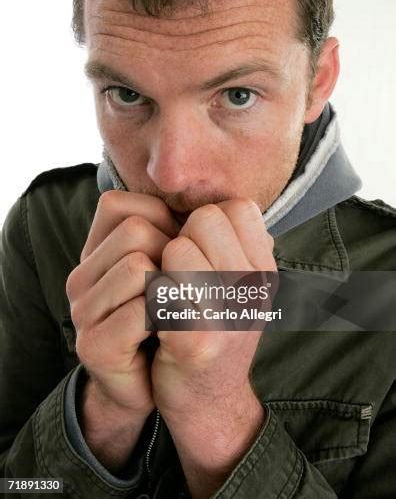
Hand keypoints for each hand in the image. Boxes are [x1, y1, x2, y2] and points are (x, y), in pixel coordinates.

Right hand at [65, 190, 177, 467]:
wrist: (171, 387)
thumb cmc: (178, 317)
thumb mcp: (177, 266)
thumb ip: (179, 231)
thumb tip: (210, 203)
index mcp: (97, 252)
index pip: (119, 204)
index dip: (162, 223)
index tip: (179, 255)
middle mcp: (82, 276)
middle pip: (135, 231)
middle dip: (172, 256)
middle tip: (180, 290)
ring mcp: (83, 312)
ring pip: (137, 266)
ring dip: (171, 289)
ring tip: (173, 312)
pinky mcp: (94, 346)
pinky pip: (141, 311)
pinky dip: (166, 320)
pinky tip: (167, 335)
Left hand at [151, 199, 275, 496]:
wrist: (208, 402)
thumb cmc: (215, 330)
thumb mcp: (241, 285)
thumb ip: (233, 244)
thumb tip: (216, 201)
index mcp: (266, 268)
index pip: (236, 207)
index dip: (207, 222)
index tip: (200, 251)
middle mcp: (255, 286)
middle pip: (206, 219)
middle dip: (183, 238)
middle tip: (179, 273)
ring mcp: (230, 313)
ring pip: (179, 248)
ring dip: (163, 267)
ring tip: (169, 294)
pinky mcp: (197, 339)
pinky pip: (160, 288)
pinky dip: (151, 296)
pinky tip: (157, 316)